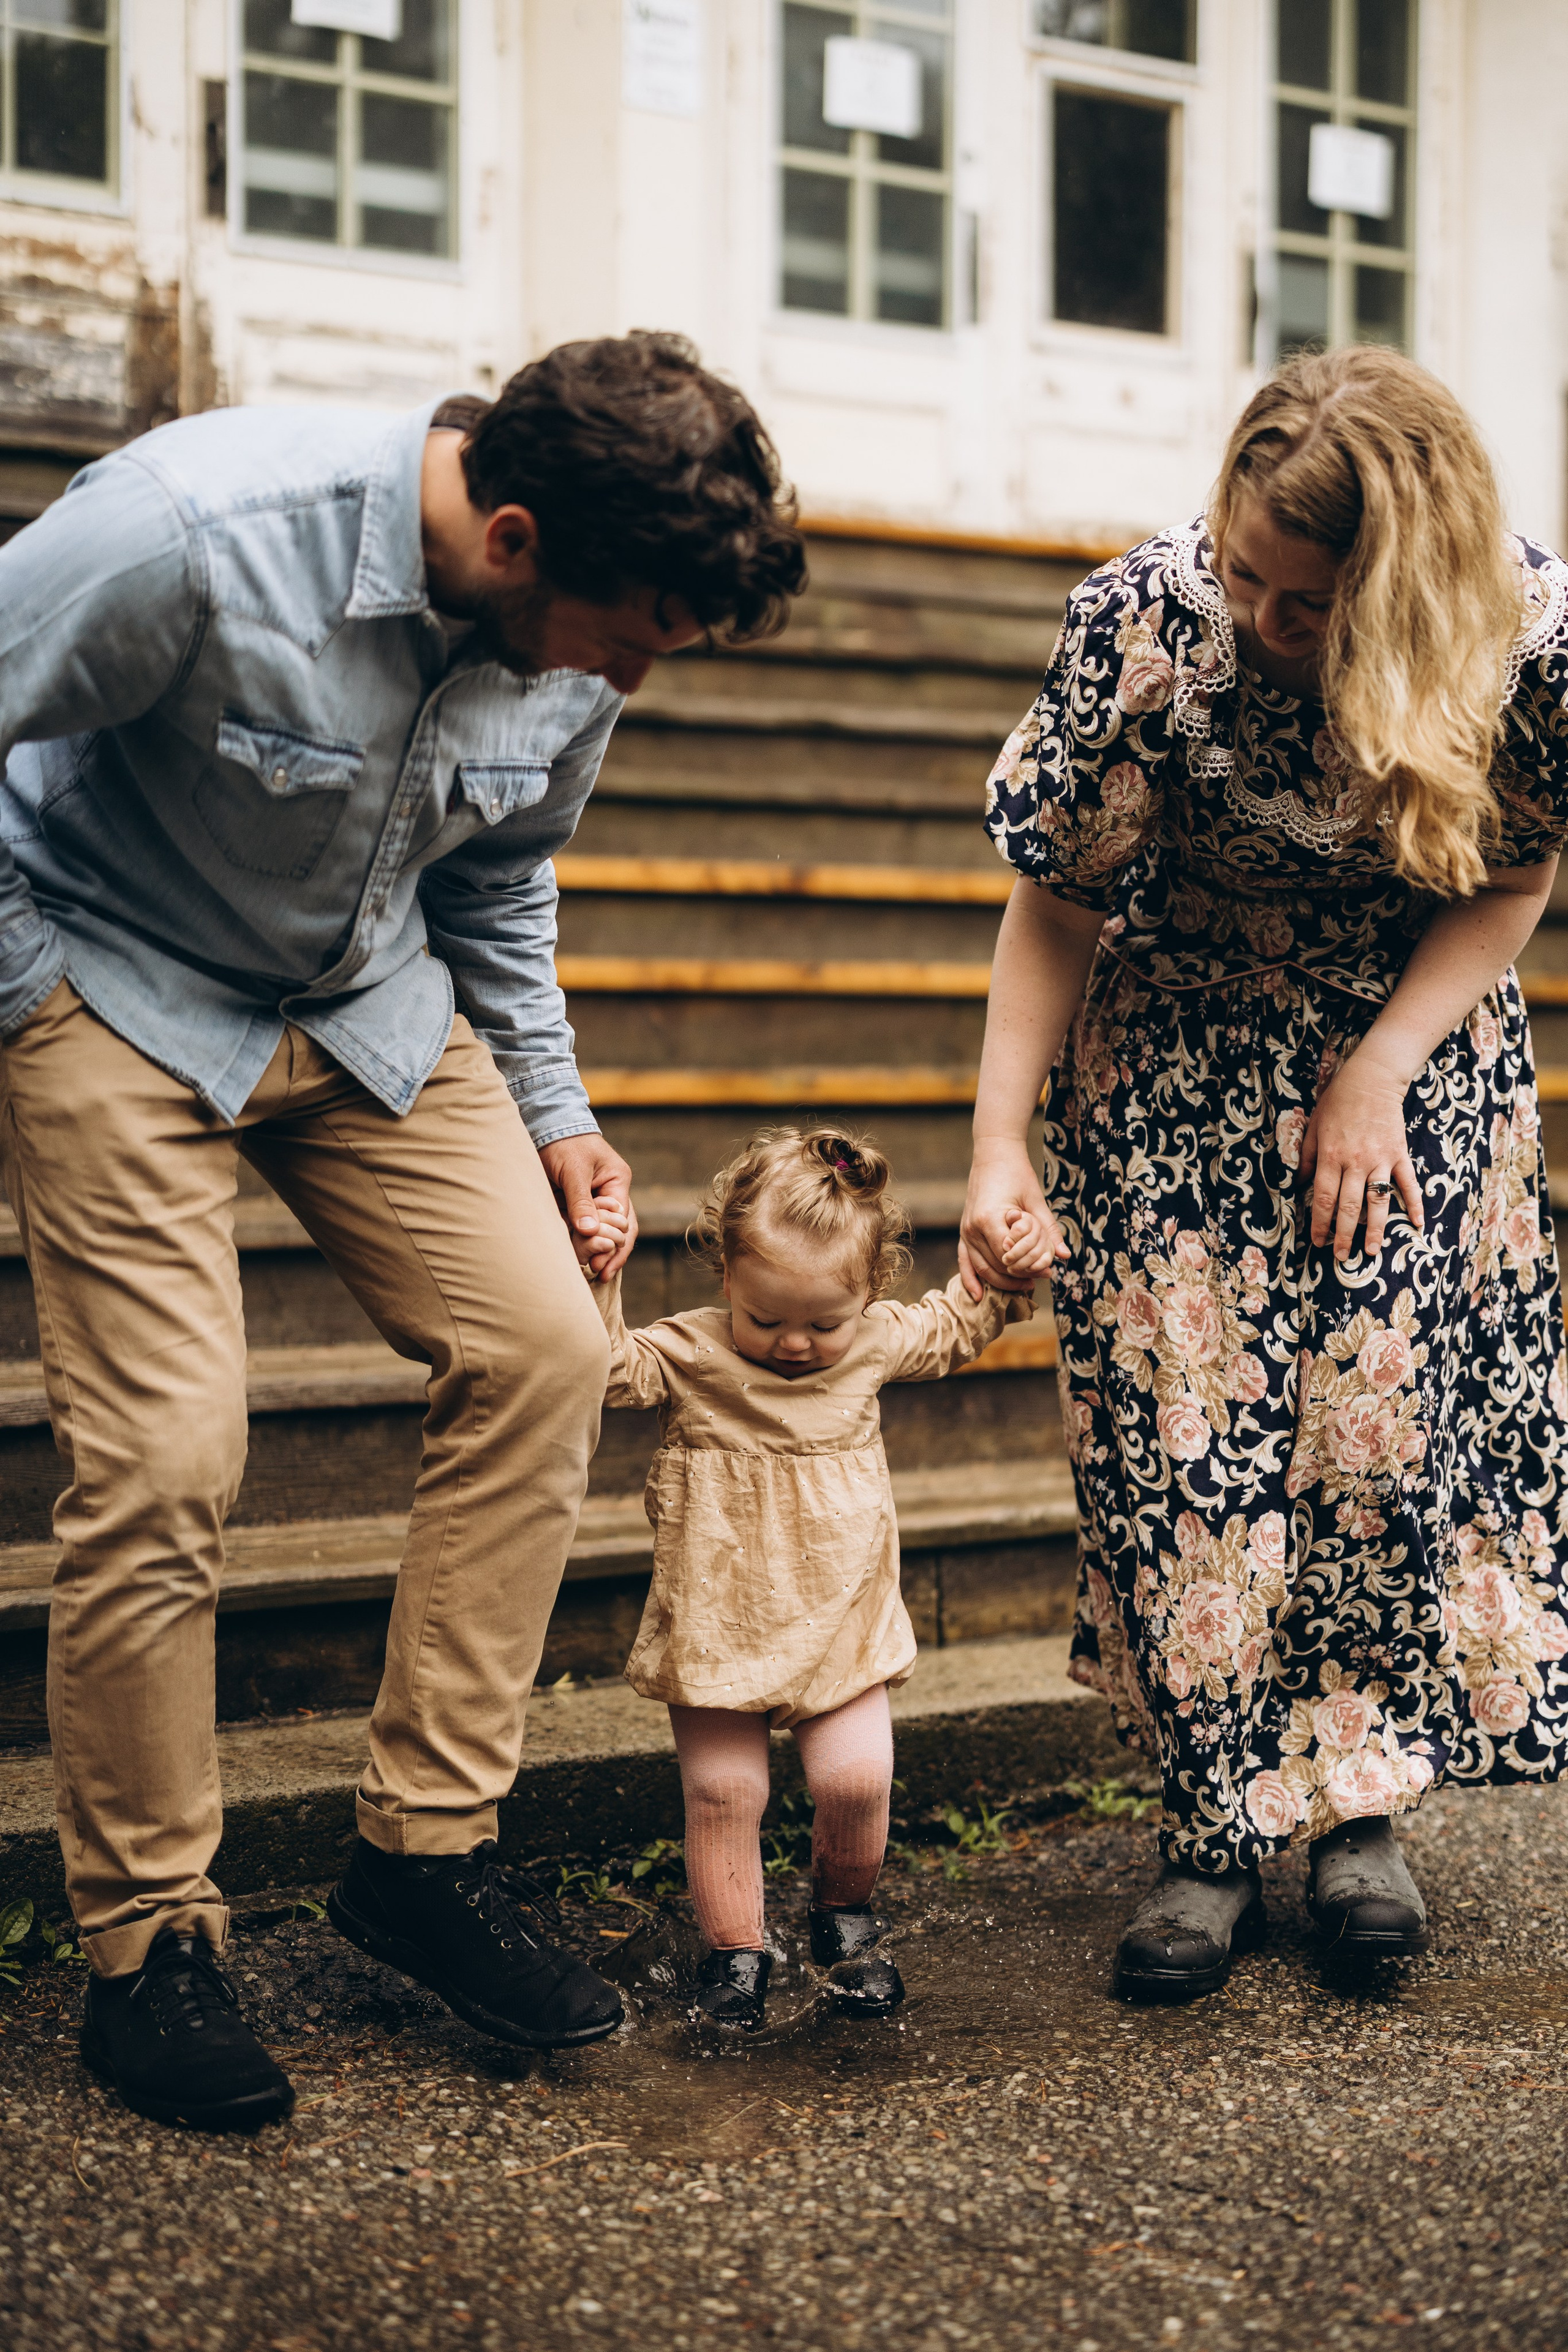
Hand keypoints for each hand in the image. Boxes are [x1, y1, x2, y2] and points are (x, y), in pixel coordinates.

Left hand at [538, 1133, 636, 1277]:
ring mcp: (591, 1200)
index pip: (624, 1219)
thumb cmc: (564, 1142)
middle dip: (611, 1252)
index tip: (604, 1262)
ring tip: (591, 1270)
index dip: (617, 1243)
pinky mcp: (573, 1204)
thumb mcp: (574, 1170)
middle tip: (599, 1272)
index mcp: (617, 1182)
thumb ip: (581, 1200)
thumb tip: (589, 1231)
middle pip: (617, 1229)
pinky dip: (579, 1242)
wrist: (544, 1126)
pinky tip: (578, 1257)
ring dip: (595, 1249)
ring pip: (599, 1231)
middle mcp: (608, 1193)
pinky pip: (580, 1227)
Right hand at [959, 1138, 1067, 1298]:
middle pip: (997, 1266)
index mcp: (990, 1219)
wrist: (994, 1155)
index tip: (1048, 1270)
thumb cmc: (1017, 1175)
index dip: (1029, 1267)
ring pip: (983, 1269)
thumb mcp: (1036, 1202)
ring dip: (1003, 1281)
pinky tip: (979, 1295)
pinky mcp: (964, 1232)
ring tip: (1026, 1285)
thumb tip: (1064, 1256)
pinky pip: (964, 1261)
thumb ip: (1048, 1231)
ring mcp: (965, 1232)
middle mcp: (972, 1229)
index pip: (1009, 1257)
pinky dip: (970, 1279)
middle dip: (1020, 1276)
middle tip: (1042, 1278)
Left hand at [1300, 1044, 1423, 1260]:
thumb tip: (1297, 1185)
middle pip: (1349, 1207)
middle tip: (1341, 1258)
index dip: (1320, 1223)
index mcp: (1330, 1156)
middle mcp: (1355, 1162)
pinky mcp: (1400, 1154)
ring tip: (1370, 1253)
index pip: (1324, 1198)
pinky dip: (1414, 1204)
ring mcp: (1380, 1159)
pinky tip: (1417, 1224)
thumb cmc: (1337, 1102)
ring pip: (1377, 1201)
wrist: (1371, 1079)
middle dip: (1344, 1236)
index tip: (1318, 1241)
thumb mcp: (1313, 1127)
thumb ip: (1305, 1157)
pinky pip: (1408, 1183)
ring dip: (1375, 1230)